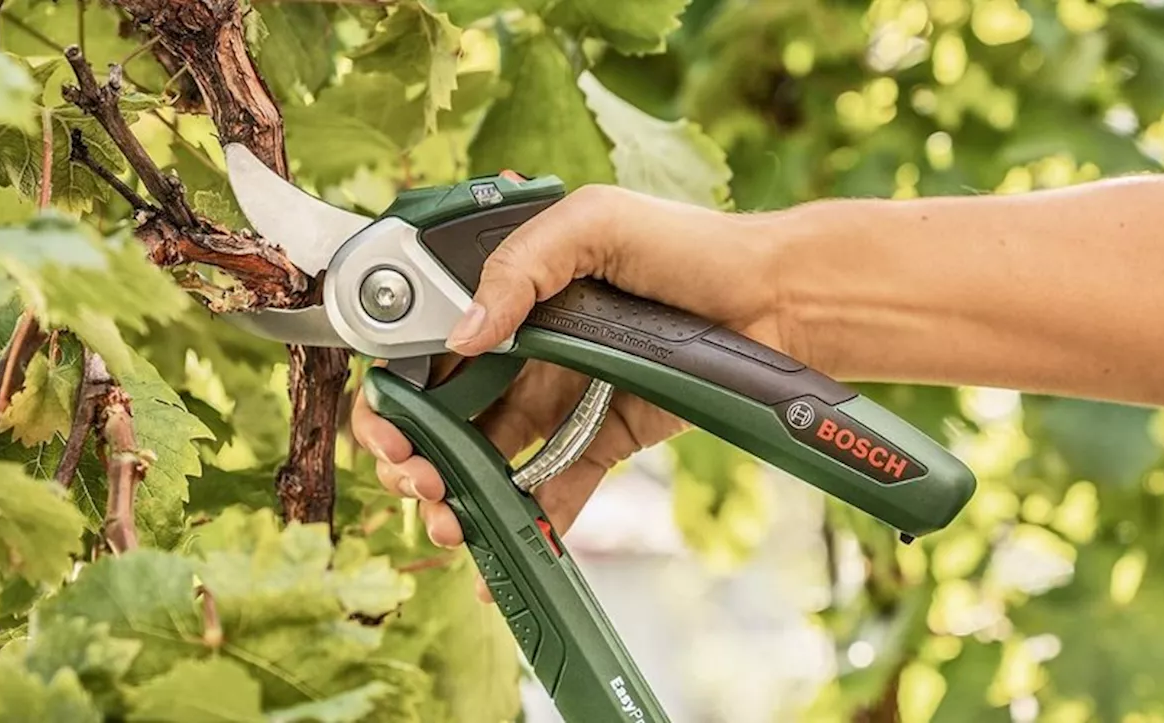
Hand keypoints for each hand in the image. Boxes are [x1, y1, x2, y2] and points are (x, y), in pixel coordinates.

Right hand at [350, 184, 787, 599]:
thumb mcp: (593, 222)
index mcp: (511, 296)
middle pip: (446, 414)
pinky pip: (554, 488)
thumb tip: (463, 333)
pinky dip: (528, 525)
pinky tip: (504, 553)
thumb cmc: (688, 244)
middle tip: (418, 479)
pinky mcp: (601, 438)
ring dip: (458, 495)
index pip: (431, 348)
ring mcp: (561, 398)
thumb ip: (518, 267)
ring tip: (452, 520)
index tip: (390, 427)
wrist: (773, 298)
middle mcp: (525, 350)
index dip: (399, 391)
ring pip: (488, 459)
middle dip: (417, 455)